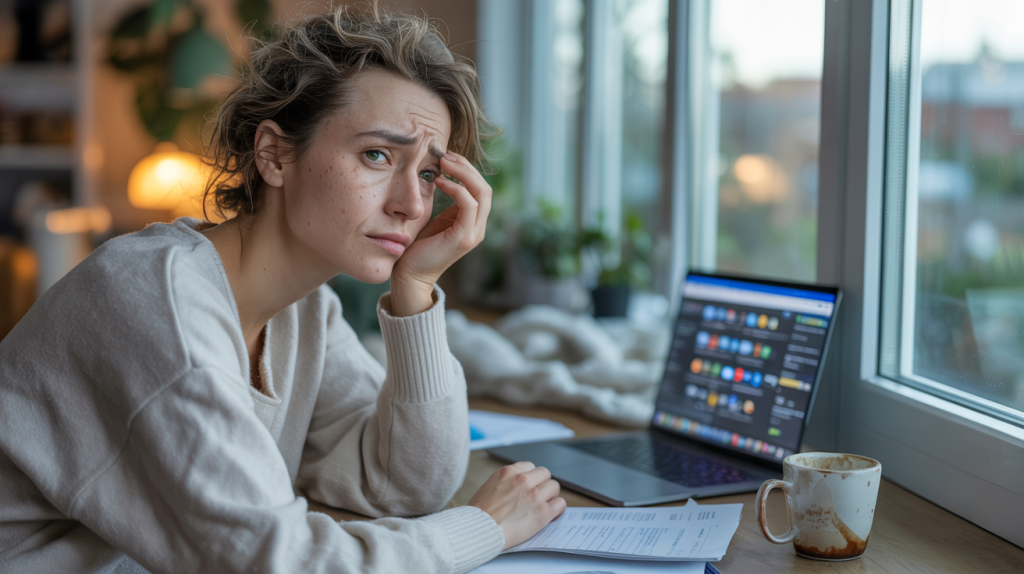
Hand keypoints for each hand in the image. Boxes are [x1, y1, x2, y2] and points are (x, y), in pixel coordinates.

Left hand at [390, 152, 491, 315]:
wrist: (410, 274)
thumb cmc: (418, 245)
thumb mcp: (437, 217)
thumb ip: (448, 202)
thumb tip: (445, 174)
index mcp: (473, 222)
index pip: (481, 188)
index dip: (467, 169)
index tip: (446, 156)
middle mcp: (478, 228)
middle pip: (485, 188)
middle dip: (466, 167)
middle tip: (445, 154)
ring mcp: (473, 234)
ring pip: (482, 193)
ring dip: (463, 173)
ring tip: (444, 162)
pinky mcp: (463, 239)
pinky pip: (469, 205)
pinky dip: (457, 189)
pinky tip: (442, 181)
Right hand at [468, 462, 566, 549]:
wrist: (478, 530)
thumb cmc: (479, 514)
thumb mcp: (489, 486)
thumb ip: (506, 482)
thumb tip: (516, 487)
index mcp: (508, 472)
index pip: (530, 466)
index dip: (531, 478)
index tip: (530, 486)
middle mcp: (523, 480)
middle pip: (545, 474)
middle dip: (542, 484)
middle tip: (538, 496)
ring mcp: (534, 495)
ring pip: (555, 487)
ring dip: (550, 496)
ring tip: (543, 506)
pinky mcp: (542, 512)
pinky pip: (560, 504)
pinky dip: (557, 509)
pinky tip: (551, 514)